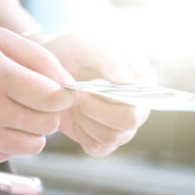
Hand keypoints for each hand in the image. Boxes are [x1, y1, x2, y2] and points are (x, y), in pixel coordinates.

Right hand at [0, 24, 75, 163]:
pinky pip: (10, 153)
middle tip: (36, 98)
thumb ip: (41, 59)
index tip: (62, 90)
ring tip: (19, 110)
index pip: (53, 98)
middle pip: (47, 124)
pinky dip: (13, 140)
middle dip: (50, 111)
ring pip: (34, 145)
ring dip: (35, 129)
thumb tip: (71, 86)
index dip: (66, 94)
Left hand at [41, 35, 151, 155]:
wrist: (51, 70)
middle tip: (78, 95)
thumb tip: (126, 82)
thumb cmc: (74, 54)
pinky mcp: (105, 140)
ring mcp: (123, 126)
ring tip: (74, 102)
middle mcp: (138, 106)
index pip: (141, 100)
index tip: (89, 86)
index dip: (114, 98)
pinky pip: (98, 148)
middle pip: (129, 122)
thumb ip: (109, 59)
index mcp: (143, 82)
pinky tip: (76, 116)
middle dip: (97, 110)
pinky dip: (82, 134)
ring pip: (112, 137)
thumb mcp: (88, 47)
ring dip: (86, 120)